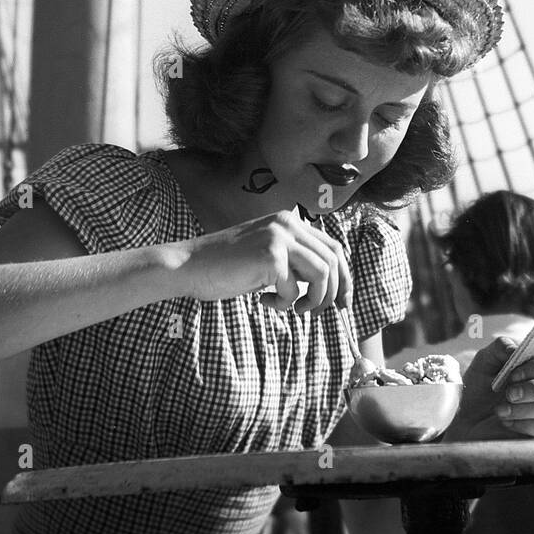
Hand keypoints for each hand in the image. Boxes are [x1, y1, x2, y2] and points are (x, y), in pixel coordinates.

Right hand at [178, 208, 351, 313]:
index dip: (344, 276)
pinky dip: (284, 304)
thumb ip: (294, 261)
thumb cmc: (226, 266)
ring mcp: (280, 238)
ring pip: (322, 274)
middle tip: (316, 312)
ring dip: (313, 300)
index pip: (333, 247)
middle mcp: (288, 224)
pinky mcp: (270, 257)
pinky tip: (264, 301)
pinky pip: (294, 290)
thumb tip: (327, 285)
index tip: (343, 301)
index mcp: (289, 221)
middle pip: (334, 260)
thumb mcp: (267, 256)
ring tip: (293, 309)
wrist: (189, 265)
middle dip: (333, 292)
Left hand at [445, 337, 533, 442]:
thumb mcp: (485, 360)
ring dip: (523, 409)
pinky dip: (523, 424)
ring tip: (499, 410)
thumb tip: (516, 349)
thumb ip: (501, 347)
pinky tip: (506, 421)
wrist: (467, 415)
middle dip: (533, 389)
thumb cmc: (479, 383)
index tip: (513, 374)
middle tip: (509, 394)